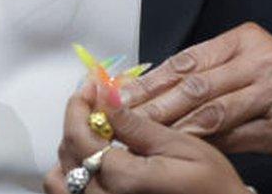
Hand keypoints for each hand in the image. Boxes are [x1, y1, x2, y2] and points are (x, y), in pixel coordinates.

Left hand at [49, 81, 248, 193]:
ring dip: (72, 152)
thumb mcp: (181, 147)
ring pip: (59, 180)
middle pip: (67, 155)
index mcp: (124, 180)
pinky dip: (72, 176)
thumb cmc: (211, 186)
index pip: (79, 137)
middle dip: (76, 121)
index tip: (91, 86)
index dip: (79, 105)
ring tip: (96, 134)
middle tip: (95, 100)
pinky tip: (96, 162)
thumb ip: (137, 124)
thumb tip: (107, 96)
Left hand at [119, 22, 271, 160]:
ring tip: (143, 139)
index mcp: (245, 40)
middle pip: (194, 84)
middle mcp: (257, 60)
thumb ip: (212, 75)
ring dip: (173, 127)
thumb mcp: (253, 63)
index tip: (122, 95)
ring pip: (210, 110)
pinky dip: (204, 145)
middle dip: (154, 105)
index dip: (151, 79)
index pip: (187, 59)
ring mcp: (270, 91)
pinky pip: (232, 136)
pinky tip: (181, 151)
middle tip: (122, 120)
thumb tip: (159, 91)